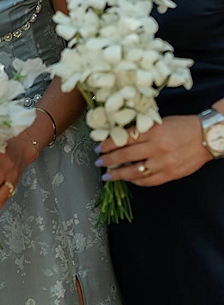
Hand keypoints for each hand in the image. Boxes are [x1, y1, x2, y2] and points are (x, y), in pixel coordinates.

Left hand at [96, 115, 211, 186]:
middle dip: (108, 160)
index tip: (99, 147)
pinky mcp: (169, 174)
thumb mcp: (161, 123)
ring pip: (134, 172)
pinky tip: (127, 180)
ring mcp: (163, 163)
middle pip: (125, 155)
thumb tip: (120, 139)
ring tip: (107, 176)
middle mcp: (157, 148)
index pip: (124, 138)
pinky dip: (135, 181)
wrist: (206, 137)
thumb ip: (143, 131)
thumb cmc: (183, 127)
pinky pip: (147, 181)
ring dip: (118, 175)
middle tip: (98, 161)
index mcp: (154, 132)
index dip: (109, 144)